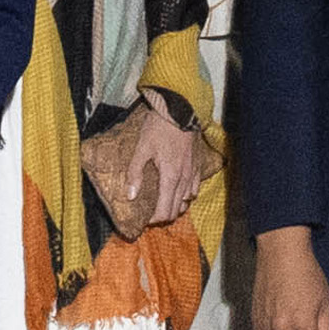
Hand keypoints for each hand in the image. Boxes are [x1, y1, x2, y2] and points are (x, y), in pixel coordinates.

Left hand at [91, 104, 203, 233]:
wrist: (181, 109)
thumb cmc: (159, 127)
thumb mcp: (142, 148)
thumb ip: (135, 173)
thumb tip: (130, 196)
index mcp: (170, 177)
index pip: (165, 211)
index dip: (154, 220)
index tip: (143, 218)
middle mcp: (185, 179)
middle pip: (176, 210)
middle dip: (163, 216)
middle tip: (150, 214)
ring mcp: (193, 173)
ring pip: (186, 201)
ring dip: (174, 207)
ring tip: (162, 203)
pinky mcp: (198, 165)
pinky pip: (195, 189)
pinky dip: (186, 196)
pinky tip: (178, 191)